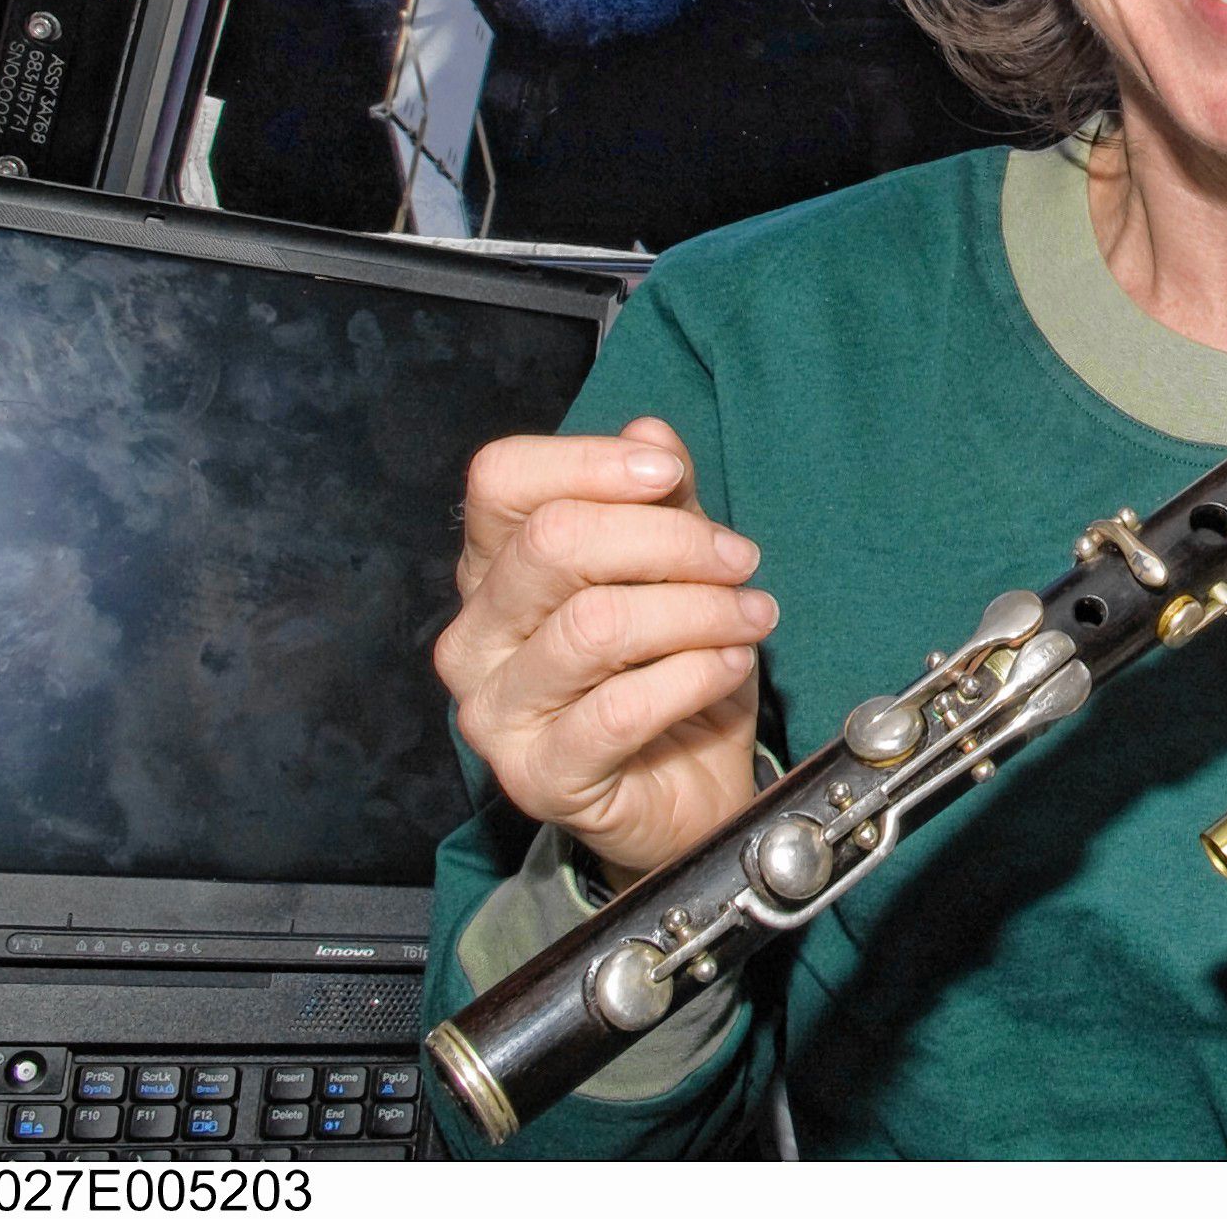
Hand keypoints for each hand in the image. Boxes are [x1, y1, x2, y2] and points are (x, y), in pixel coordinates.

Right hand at [432, 416, 777, 883]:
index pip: (503, 480)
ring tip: (752, 617)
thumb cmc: (672, 673)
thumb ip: (661, 500)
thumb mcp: (678, 570)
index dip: (590, 462)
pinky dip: (694, 677)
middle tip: (741, 559)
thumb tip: (650, 431)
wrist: (689, 795)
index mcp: (493, 569)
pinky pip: (620, 709)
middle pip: (554, 541)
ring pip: (595, 624)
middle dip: (671, 541)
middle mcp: (475, 636)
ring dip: (698, 611)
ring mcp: (496, 711)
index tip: (669, 475)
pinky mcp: (538, 778)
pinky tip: (731, 667)